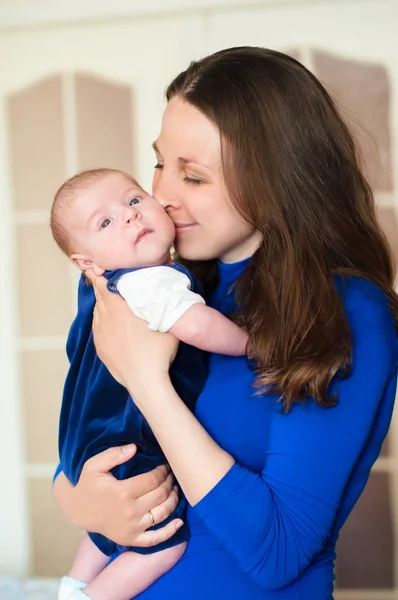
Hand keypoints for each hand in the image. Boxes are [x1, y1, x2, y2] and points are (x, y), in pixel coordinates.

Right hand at [53, 444, 181, 547]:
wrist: (78, 510)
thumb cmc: (88, 484)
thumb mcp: (94, 465)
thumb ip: (114, 454)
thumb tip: (134, 447)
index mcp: (123, 492)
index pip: (153, 479)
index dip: (163, 471)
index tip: (165, 465)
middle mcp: (130, 512)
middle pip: (160, 495)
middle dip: (169, 482)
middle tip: (171, 474)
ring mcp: (132, 528)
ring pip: (162, 514)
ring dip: (173, 500)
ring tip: (175, 489)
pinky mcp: (131, 539)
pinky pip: (154, 539)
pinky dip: (169, 532)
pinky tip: (179, 522)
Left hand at [86, 272, 177, 393]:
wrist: (145, 381)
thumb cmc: (158, 350)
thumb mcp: (166, 321)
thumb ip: (164, 303)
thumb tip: (167, 291)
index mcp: (118, 308)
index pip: (103, 284)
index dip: (101, 275)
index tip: (103, 268)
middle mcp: (105, 318)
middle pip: (99, 297)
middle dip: (103, 287)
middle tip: (109, 280)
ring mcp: (100, 334)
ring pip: (97, 312)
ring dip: (102, 304)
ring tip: (112, 300)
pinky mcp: (100, 348)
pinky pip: (97, 328)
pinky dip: (101, 320)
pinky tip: (110, 322)